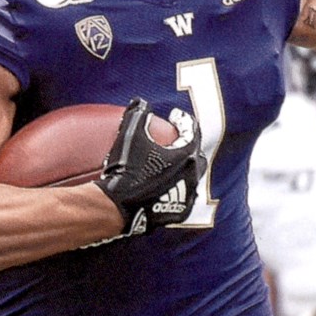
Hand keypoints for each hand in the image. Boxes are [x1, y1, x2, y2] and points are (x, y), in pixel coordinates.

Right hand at [94, 97, 205, 234]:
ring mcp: (186, 197)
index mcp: (186, 155)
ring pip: (192, 179)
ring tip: (170, 165)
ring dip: (184, 170)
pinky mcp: (177, 213)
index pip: (192, 132)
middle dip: (189, 147)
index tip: (174, 117)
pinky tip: (167, 187)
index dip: (183, 121)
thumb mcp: (130, 136)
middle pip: (197, 156)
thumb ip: (137, 114)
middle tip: (176, 141)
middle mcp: (192, 176)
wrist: (118, 207)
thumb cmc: (127, 170)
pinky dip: (177, 190)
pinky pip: (183, 198)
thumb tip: (140, 103)